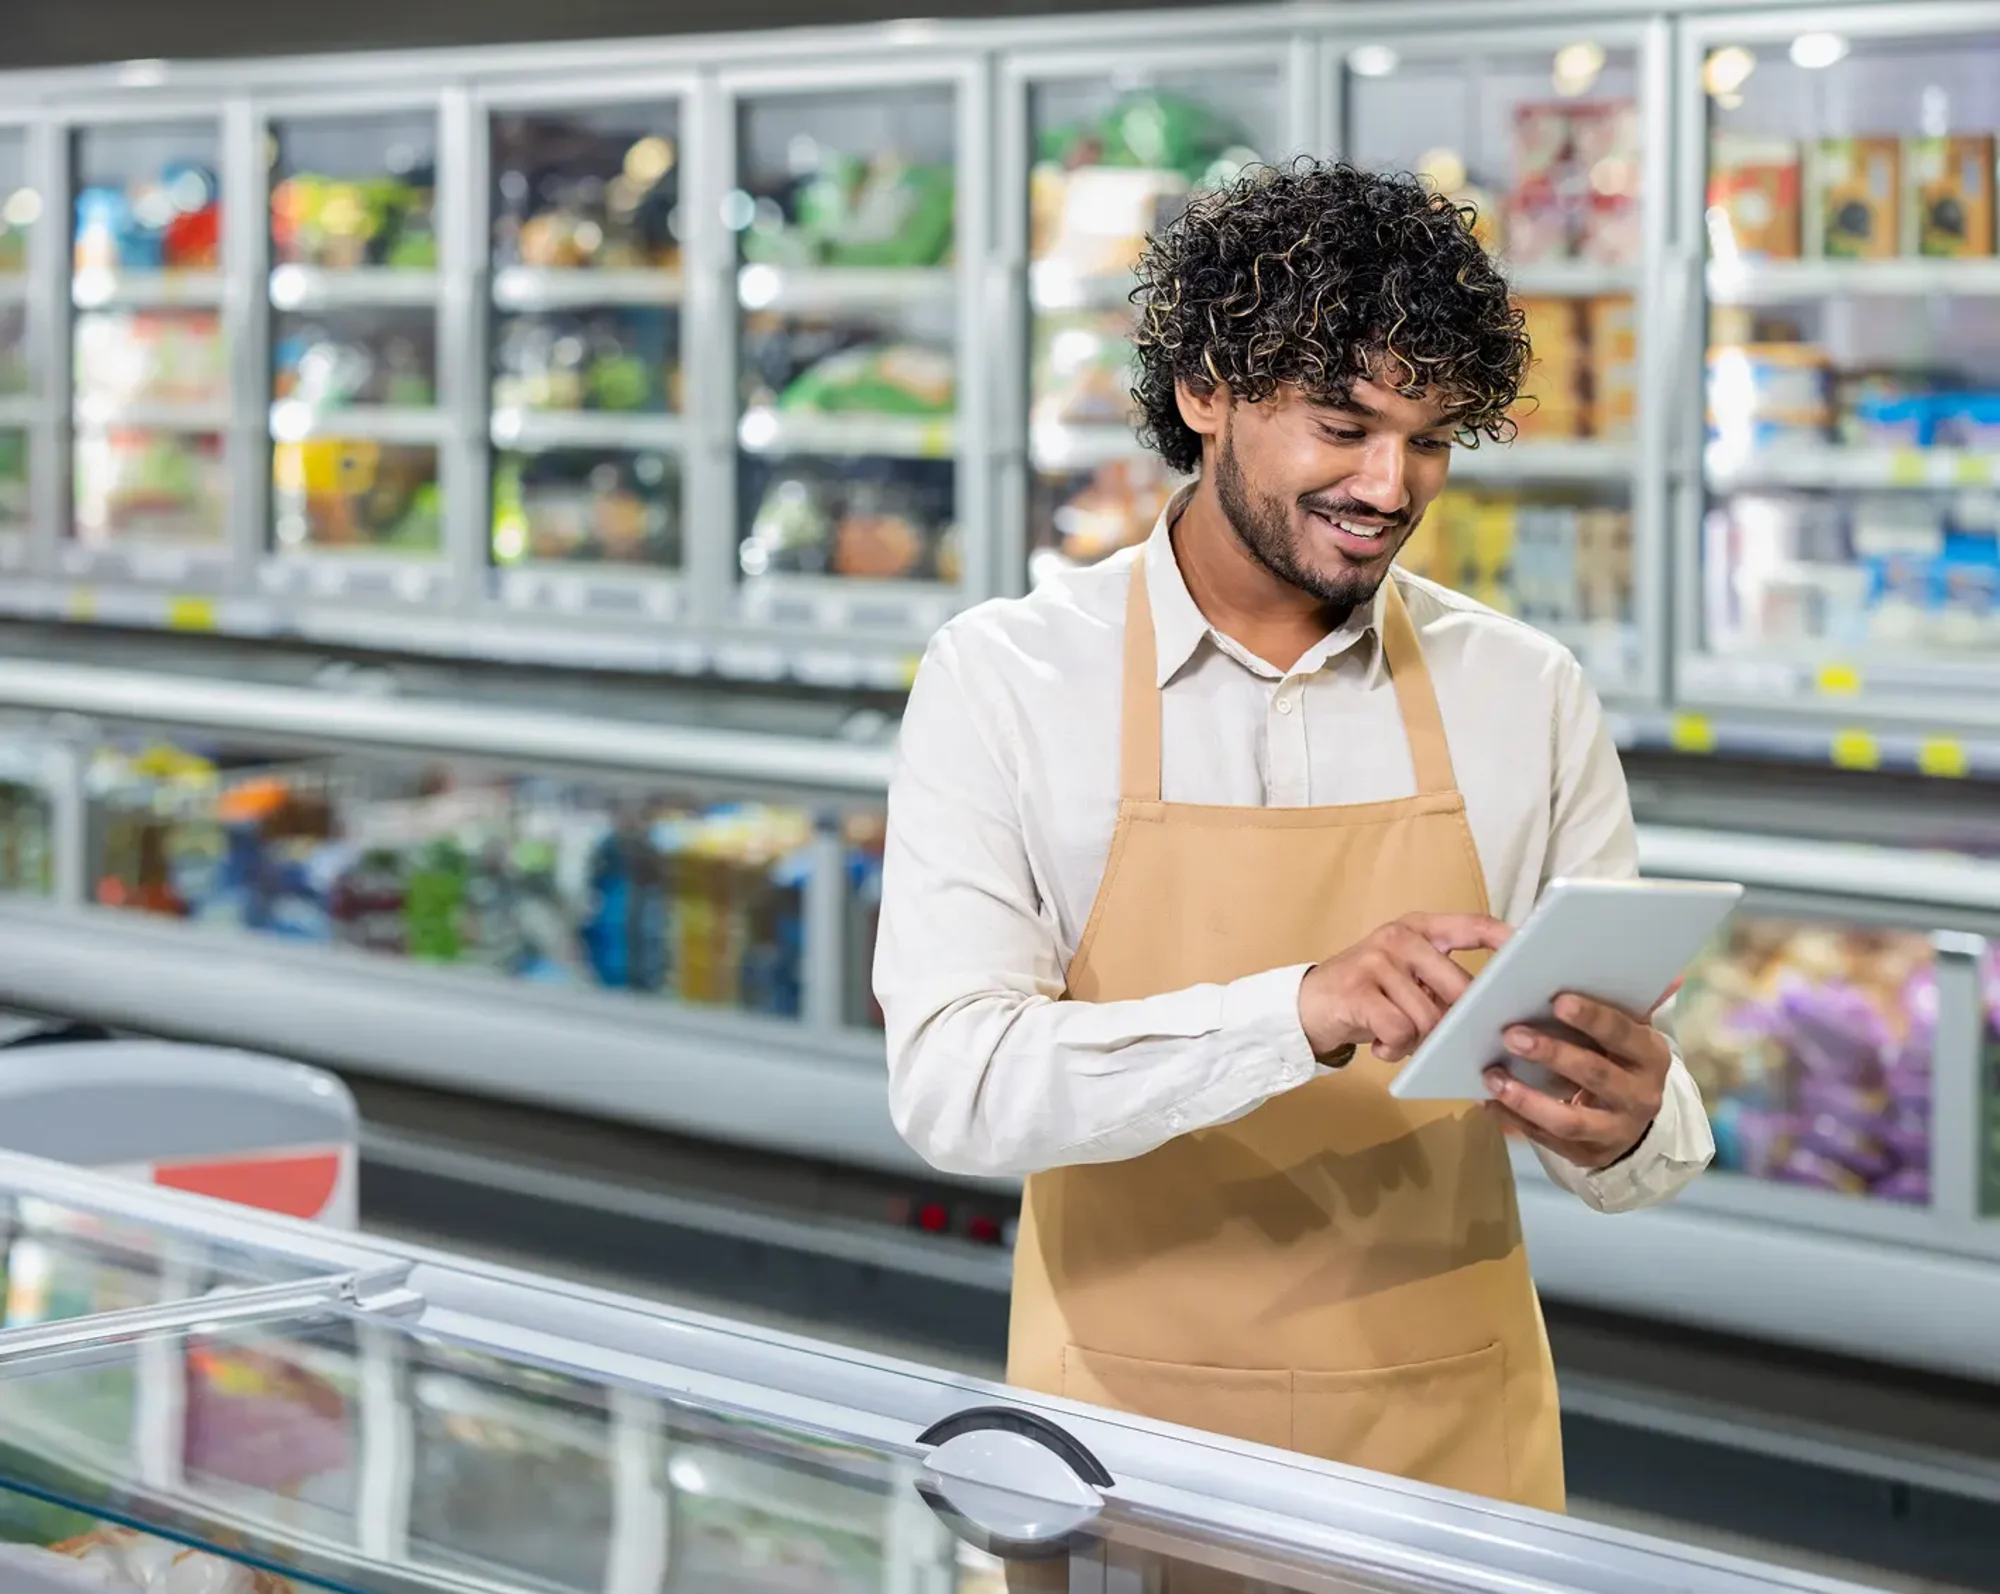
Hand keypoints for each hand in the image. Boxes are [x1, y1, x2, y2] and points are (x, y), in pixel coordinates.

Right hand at [1299, 912, 1513, 1061]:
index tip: (1534, 953)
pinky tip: (1383, 1047)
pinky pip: (1400, 1030)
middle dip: (1459, 1023)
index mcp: (1420, 929)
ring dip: (1419, 1040)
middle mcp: (1400, 937)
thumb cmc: (1369, 996)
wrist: (1306, 1007)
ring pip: (1429, 1016)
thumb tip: (1494, 1012)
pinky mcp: (1358, 991)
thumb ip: (1443, 982)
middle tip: (1448, 1040)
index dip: (1506, 939)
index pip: (1473, 925)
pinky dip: (1395, 1049)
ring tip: (1400, 1040)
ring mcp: (1377, 961)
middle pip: (1458, 986)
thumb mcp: (1407, 979)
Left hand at [1483, 992, 1672, 1170]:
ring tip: (1493, 1077)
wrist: (1632, 1121)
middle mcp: (1639, 1096)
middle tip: (1511, 1034)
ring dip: (1527, 1098)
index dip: (1593, 1018)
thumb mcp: (1631, 1033)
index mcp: (1651, 1056)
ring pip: (1569, 1119)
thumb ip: (1633, 1003)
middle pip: (1595, 1074)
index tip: (1559, 1001)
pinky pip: (1546, 1140)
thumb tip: (1671, 974)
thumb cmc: (1621, 1060)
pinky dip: (1515, 1120)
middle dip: (1552, 1054)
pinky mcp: (1586, 1154)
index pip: (1624, 1034)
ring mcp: (1614, 1130)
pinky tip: (1489, 1101)